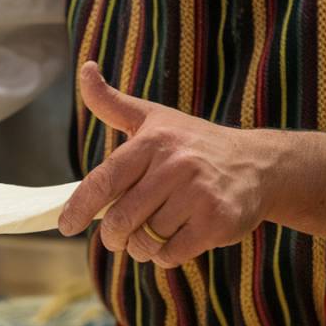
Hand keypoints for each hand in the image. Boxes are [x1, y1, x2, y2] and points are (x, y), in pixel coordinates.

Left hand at [58, 62, 277, 267]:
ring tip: (152, 235)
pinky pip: (171, 254)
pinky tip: (174, 241)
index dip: (80, 206)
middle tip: (118, 237)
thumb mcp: (155, 118)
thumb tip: (85, 69)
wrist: (258, 165)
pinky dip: (164, 256)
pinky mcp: (216, 222)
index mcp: (154, 141)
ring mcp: (198, 195)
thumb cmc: (195, 144)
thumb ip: (114, 103)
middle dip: (114, 236)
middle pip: (122, 219)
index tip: (67, 226)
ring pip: (146, 240)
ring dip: (141, 247)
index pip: (105, 179)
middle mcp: (176, 165)